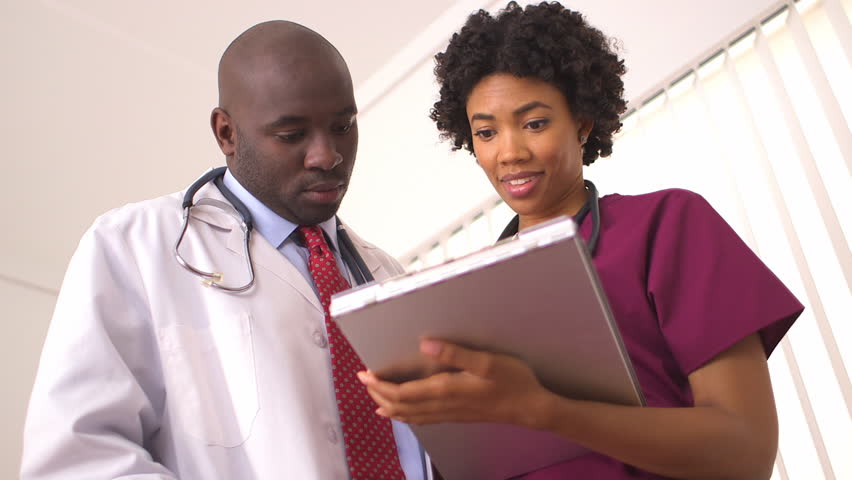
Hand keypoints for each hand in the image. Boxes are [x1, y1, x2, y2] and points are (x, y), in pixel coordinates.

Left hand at [357, 339, 551, 427]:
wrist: (531, 409)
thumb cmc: (512, 381)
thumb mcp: (487, 361)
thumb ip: (455, 353)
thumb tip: (425, 344)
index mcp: (446, 390)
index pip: (403, 392)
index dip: (381, 385)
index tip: (365, 375)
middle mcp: (443, 405)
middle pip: (402, 406)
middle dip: (380, 395)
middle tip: (364, 382)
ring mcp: (450, 413)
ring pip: (411, 415)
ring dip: (390, 406)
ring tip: (375, 398)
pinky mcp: (457, 416)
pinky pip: (423, 419)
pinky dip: (407, 416)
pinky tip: (404, 414)